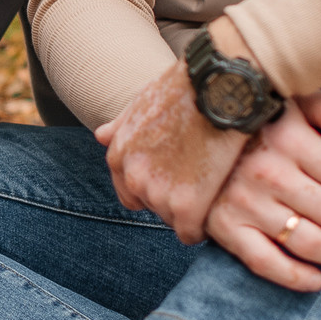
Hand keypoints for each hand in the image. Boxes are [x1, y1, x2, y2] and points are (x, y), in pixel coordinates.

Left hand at [97, 55, 248, 242]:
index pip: (130, 192)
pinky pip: (190, 234)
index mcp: (119, 154)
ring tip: (215, 191)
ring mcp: (158, 193)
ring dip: (192, 211)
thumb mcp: (144, 100)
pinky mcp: (187, 206)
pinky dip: (204, 227)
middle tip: (202, 184)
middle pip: (152, 208)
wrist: (220, 85)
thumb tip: (100, 136)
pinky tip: (218, 208)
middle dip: (174, 201)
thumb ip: (121, 124)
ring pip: (173, 221)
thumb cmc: (188, 87)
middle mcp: (132, 177)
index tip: (180, 181)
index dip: (159, 187)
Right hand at [202, 91, 320, 292]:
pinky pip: (262, 261)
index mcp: (291, 139)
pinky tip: (317, 281)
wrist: (180, 126)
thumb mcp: (288, 96)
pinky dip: (292, 277)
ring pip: (307, 241)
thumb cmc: (247, 112)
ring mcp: (244, 203)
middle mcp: (270, 173)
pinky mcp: (222, 226)